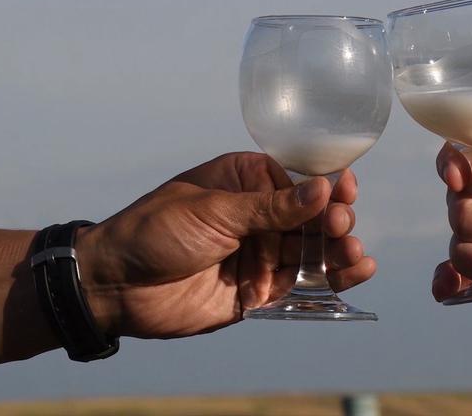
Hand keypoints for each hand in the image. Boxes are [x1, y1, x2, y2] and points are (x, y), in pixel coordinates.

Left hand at [76, 152, 375, 338]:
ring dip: (337, 252)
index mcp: (245, 181)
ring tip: (355, 254)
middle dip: (332, 222)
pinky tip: (355, 272)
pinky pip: (299, 284)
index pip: (297, 180)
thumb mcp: (214, 211)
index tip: (346, 189)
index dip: (325, 186)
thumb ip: (271, 208)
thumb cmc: (156, 231)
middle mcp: (257, 216)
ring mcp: (260, 254)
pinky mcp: (259, 291)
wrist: (116, 287)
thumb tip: (322, 189)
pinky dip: (329, 280)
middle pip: (310, 218)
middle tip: (342, 226)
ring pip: (310, 252)